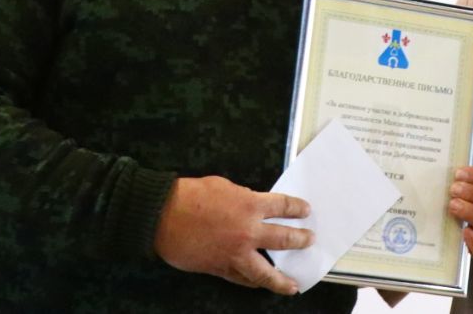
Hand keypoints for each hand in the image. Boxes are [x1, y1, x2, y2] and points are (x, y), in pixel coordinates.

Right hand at [154, 175, 312, 294]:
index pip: (283, 206)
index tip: (306, 211)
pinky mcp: (221, 268)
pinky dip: (253, 282)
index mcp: (250, 205)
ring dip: (281, 280)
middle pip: (284, 239)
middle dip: (300, 240)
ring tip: (293, 285)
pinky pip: (242, 279)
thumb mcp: (224, 187)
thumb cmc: (190, 196)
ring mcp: (235, 254)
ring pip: (265, 273)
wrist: (163, 216)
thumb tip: (252, 205)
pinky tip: (260, 284)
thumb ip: (243, 197)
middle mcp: (248, 232)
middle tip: (309, 241)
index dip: (297, 208)